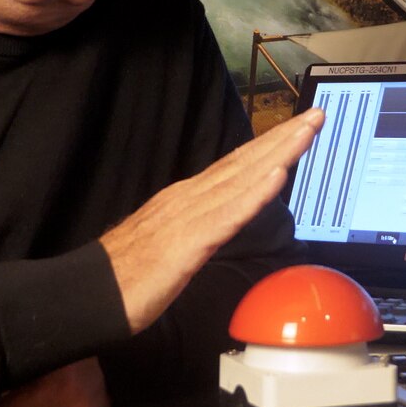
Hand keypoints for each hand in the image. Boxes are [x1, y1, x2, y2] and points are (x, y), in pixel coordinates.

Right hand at [100, 108, 323, 333]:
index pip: (237, 166)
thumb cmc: (125, 275)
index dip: (270, 145)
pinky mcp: (188, 242)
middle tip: (318, 114)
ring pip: (243, 179)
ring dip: (279, 153)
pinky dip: (256, 192)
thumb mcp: (171, 244)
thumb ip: (195, 229)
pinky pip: (229, 214)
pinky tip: (278, 175)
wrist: (87, 293)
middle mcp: (190, 197)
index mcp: (187, 199)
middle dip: (284, 137)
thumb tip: (216, 225)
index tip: (300, 128)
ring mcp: (189, 216)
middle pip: (245, 162)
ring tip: (307, 132)